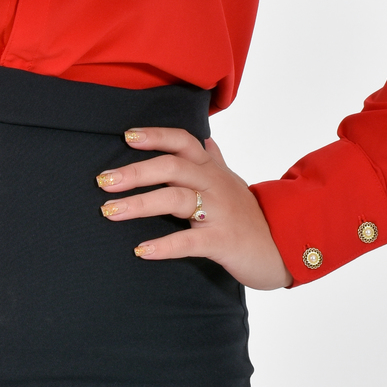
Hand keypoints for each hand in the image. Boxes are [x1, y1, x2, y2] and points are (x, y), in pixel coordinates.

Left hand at [96, 127, 292, 290]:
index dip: (156, 136)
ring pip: (176, 199)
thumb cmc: (251, 216)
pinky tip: (141, 250)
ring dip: (139, 204)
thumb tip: (206, 138)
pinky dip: (164, 245)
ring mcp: (219, 212)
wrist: (284, 249)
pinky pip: (189, 241)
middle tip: (103, 180)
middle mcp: (214, 185)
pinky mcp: (222, 242)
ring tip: (109, 212)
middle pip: (172, 167)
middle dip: (135, 172)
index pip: (183, 142)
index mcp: (213, 170)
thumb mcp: (233, 182)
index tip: (126, 136)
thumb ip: (215, 160)